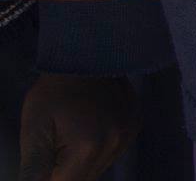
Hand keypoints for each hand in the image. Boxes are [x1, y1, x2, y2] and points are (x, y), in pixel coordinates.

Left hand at [19, 74, 136, 180]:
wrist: (85, 55)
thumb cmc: (53, 92)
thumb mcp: (33, 130)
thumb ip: (34, 168)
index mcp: (89, 147)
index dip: (49, 176)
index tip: (44, 159)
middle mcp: (115, 143)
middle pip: (84, 179)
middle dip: (65, 170)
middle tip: (55, 142)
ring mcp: (128, 134)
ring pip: (99, 167)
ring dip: (82, 160)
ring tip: (71, 132)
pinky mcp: (135, 126)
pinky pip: (113, 152)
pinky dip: (97, 148)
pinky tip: (87, 128)